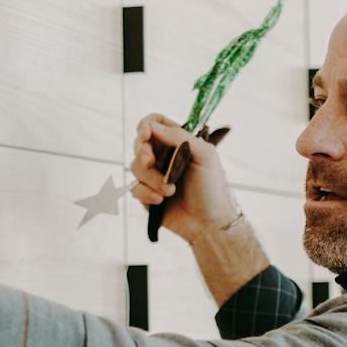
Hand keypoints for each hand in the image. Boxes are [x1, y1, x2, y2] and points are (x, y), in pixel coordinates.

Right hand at [129, 113, 236, 245]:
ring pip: (135, 167)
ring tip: (170, 191)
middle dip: (143, 152)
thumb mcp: (205, 155)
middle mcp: (164, 156)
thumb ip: (180, 137)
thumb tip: (153, 126)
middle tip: (151, 161)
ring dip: (152, 179)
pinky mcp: (146, 194)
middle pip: (140, 144)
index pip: (155, 123)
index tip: (146, 134)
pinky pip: (134, 188)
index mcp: (178, 143)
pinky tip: (161, 201)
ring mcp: (153, 175)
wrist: (208, 222)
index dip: (146, 125)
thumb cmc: (211, 187)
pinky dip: (146, 194)